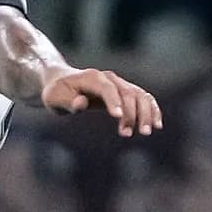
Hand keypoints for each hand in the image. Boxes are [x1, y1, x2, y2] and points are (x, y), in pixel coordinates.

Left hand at [40, 68, 161, 136]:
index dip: (113, 101)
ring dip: (146, 113)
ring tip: (145, 132)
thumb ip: (68, 102)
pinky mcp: (125, 91)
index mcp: (92, 77)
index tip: (118, 117)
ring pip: (140, 95)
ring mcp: (119, 83)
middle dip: (131, 113)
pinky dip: (152, 110)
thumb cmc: (57, 93)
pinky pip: (143, 98)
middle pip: (128, 93)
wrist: (62, 82)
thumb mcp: (55, 98)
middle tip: (129, 134)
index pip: (107, 88)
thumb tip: (81, 104)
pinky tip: (156, 125)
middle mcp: (109, 78)